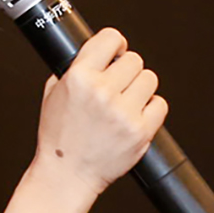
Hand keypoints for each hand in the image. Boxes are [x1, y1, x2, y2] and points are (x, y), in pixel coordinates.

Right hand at [34, 27, 168, 195]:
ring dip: (140, 88)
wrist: (67, 174)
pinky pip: (160, 104)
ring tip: (125, 102)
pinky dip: (150, 109)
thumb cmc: (59, 137)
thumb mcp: (54, 93)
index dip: (116, 45)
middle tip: (117, 85)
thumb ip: (75, 68)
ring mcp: (123, 112)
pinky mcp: (140, 131)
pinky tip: (134, 116)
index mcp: (79, 77)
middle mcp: (102, 92)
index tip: (116, 53)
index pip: (111, 38)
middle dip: (126, 71)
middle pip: (134, 60)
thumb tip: (98, 51)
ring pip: (149, 79)